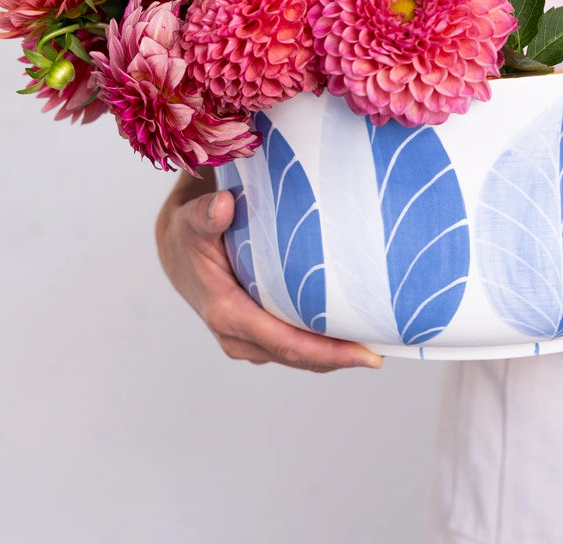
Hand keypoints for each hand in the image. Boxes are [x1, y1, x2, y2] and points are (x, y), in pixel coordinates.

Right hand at [156, 171, 382, 371]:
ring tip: (376, 341)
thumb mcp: (192, 218)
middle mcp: (238, 335)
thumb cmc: (188, 231)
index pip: (287, 342)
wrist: (176, 246)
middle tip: (386, 347)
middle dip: (342, 356)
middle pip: (299, 357)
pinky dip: (320, 344)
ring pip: (298, 356)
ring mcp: (247, 339)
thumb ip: (205, 214)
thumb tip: (221, 205)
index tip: (367, 355)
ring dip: (333, 353)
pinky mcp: (256, 333)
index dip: (329, 353)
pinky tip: (350, 331)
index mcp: (227, 312)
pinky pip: (293, 345)